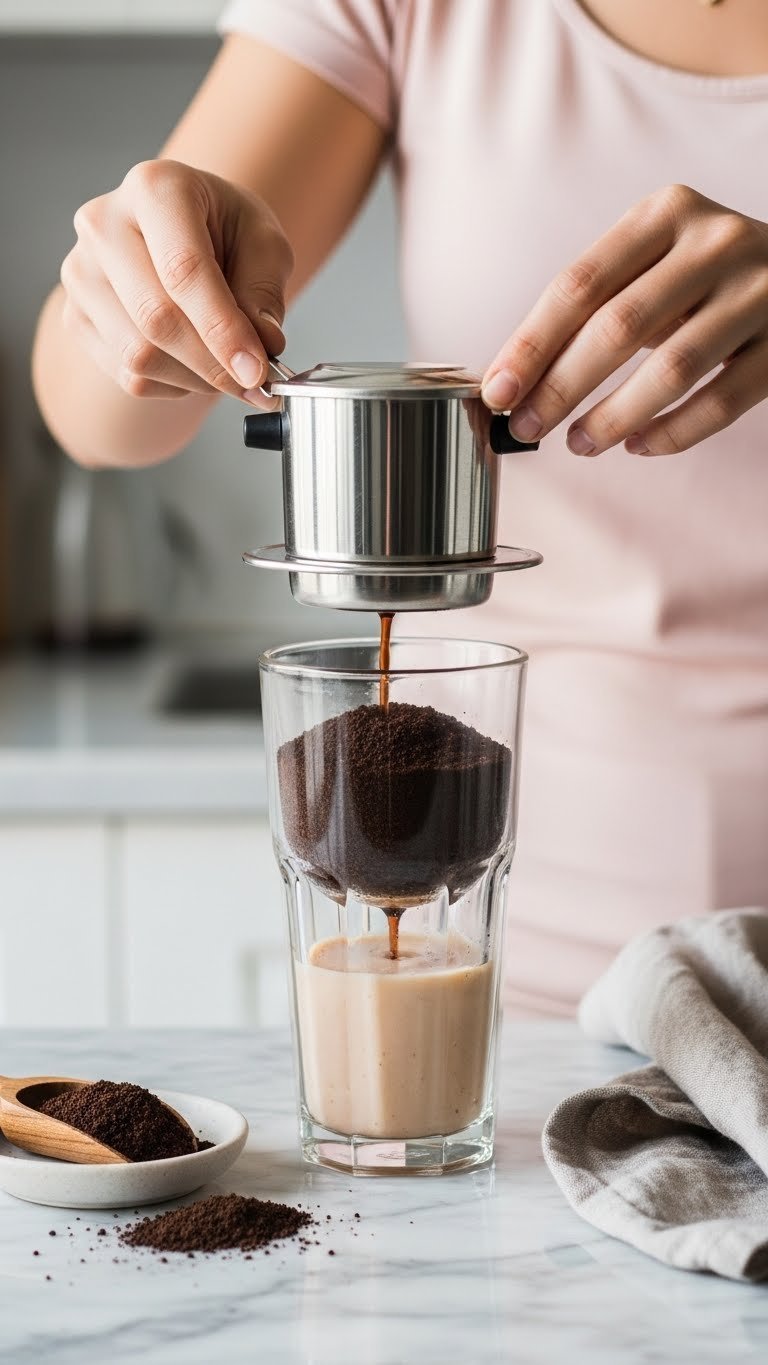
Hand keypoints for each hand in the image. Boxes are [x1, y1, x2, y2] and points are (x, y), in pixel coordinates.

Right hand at [60, 159, 293, 405]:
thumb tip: (263, 344)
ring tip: (227, 370)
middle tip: (255, 385)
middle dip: (212, 364)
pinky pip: (127, 376)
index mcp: (155, 189)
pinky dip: (173, 385)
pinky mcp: (75, 316)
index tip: (257, 370)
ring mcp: (81, 273)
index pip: (184, 269)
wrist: (180, 236)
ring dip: (195, 379)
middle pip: (156, 317)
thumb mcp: (264, 244)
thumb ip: (263, 293)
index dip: (222, 329)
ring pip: (138, 355)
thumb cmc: (224, 232)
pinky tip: (194, 366)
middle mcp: (104, 224)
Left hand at [482, 185, 767, 455]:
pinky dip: (673, 433)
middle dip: (562, 388)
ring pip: (672, 369)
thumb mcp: (653, 263)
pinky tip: (639, 445)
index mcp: (665, 214)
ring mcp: (758, 292)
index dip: (532, 344)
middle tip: (528, 428)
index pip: (580, 284)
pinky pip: (721, 401)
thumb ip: (594, 306)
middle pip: (619, 327)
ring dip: (613, 417)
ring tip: (580, 444)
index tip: (499, 392)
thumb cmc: (705, 275)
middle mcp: (714, 243)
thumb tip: (515, 380)